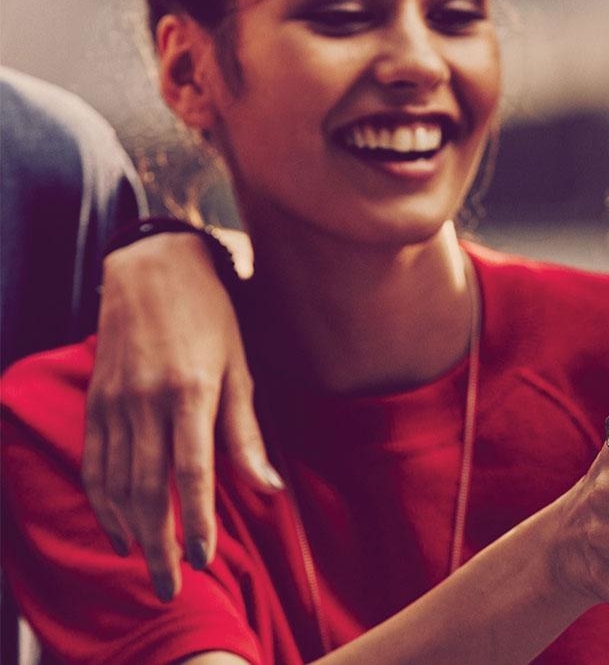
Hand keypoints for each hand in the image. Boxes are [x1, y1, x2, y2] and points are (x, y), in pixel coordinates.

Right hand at [83, 231, 279, 602]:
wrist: (152, 268)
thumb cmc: (212, 317)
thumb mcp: (242, 368)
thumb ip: (247, 433)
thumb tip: (269, 489)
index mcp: (191, 392)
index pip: (192, 471)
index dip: (196, 519)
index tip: (202, 558)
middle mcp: (146, 401)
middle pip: (148, 489)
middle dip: (160, 543)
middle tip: (172, 586)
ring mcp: (115, 402)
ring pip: (114, 482)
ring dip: (128, 530)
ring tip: (147, 565)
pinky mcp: (96, 401)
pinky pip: (93, 462)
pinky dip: (102, 501)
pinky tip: (117, 528)